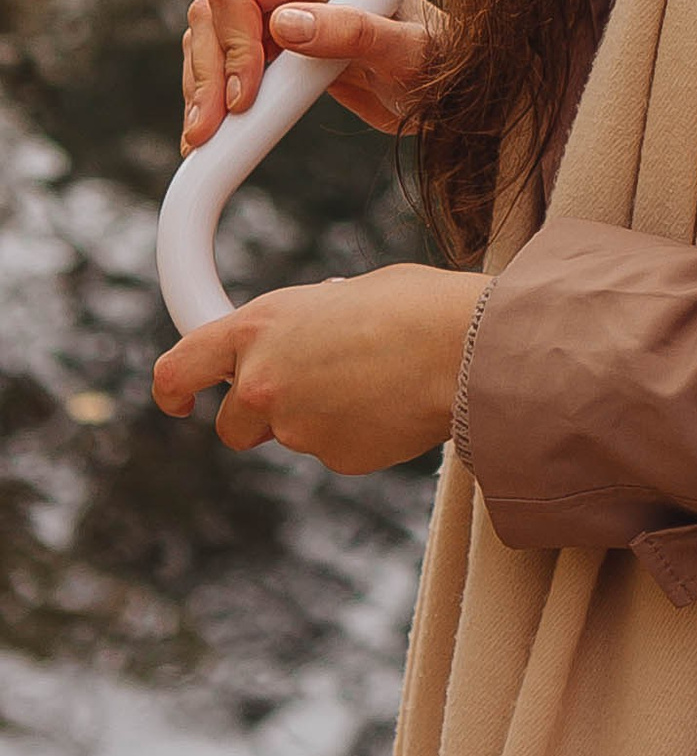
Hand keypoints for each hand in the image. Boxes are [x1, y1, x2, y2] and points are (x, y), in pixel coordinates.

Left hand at [151, 265, 481, 472]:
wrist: (466, 346)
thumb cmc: (416, 305)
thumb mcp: (345, 296)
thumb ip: (308, 322)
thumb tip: (310, 335)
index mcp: (259, 327)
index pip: (179, 367)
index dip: (173, 389)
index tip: (178, 401)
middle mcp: (263, 382)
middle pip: (233, 423)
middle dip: (260, 416)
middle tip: (310, 390)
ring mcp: (295, 427)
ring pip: (294, 434)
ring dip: (321, 418)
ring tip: (379, 381)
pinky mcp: (334, 459)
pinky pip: (336, 449)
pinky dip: (358, 435)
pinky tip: (395, 405)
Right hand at [180, 0, 439, 151]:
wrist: (443, 86)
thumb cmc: (439, 63)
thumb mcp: (408, 52)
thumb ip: (355, 33)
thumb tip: (287, 25)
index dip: (233, 47)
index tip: (244, 100)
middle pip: (213, 13)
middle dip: (208, 74)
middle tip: (208, 132)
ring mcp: (277, 4)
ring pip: (208, 36)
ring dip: (202, 88)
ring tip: (208, 137)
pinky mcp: (269, 39)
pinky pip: (219, 59)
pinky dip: (211, 95)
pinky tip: (218, 130)